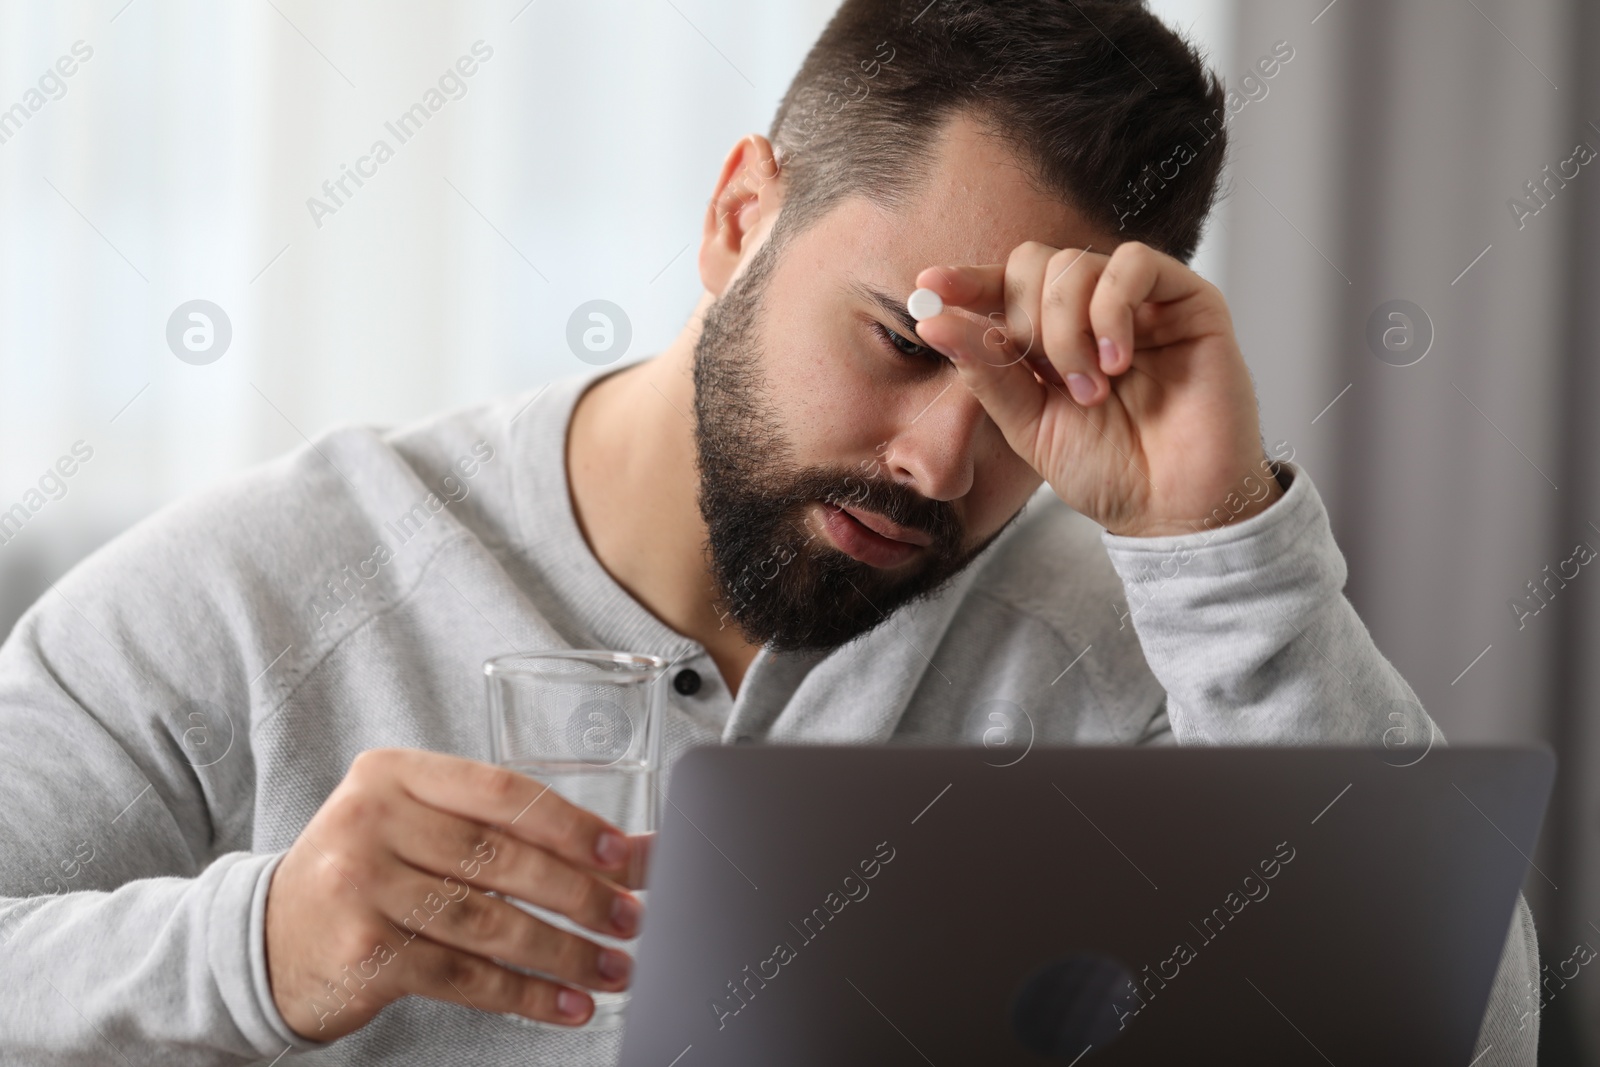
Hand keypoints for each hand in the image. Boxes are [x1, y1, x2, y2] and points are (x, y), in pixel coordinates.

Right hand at [264, 748, 648, 1038]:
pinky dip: (527, 994)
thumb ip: (500, 829)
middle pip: (502, 859)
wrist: (264, 940)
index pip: (502, 792)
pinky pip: (466, 976)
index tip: (624, 855)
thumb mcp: (414, 825)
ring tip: (614, 969)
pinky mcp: (364, 955)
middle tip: (631, 917)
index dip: (573, 825)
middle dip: (582, 893)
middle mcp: (373, 822)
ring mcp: (363, 889)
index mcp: (393, 773)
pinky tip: (568, 1003)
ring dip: (565, 952)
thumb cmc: (366, 873)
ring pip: (491, 923)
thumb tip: (618, 852)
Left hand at [912, 241, 1282, 537]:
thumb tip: (933, 319)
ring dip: (1068, 329)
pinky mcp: (1188, 300)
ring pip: (1076, 263)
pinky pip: (1132, 264)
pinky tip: (1116, 359)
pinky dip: (1111, 308)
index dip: (967, 280)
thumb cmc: (1109, 471)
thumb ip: (986, 372)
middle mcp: (1093, 312)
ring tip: (1091, 388)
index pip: (1003, 286)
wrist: (1173, 509)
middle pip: (1035, 263)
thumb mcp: (1029, 424)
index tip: (930, 285)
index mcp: (1050, 338)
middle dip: (1029, 322)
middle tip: (1053, 382)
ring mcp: (1140, 303)